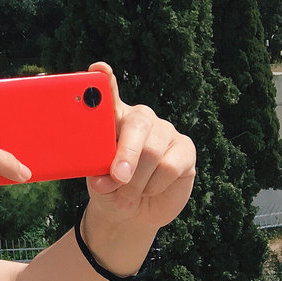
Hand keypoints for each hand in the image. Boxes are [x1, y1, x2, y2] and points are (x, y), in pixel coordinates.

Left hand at [83, 62, 196, 235]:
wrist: (132, 211)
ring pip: (152, 153)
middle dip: (125, 155)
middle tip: (117, 177)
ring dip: (136, 182)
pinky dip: (154, 185)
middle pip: (136, 125)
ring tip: (127, 193)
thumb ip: (98, 172)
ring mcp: (164, 130)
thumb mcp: (96, 178)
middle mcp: (140, 117)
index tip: (98, 69)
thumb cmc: (108, 187)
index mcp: (111, 117)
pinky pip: (170, 167)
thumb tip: (105, 178)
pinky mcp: (185, 148)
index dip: (104, 79)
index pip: (107, 92)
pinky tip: (149, 189)